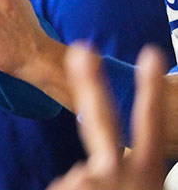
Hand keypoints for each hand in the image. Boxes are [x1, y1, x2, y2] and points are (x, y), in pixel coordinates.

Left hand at [47, 44, 165, 189]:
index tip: (152, 54)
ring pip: (77, 178)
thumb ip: (118, 173)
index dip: (151, 90)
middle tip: (84, 49)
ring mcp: (93, 181)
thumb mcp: (137, 188)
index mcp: (147, 172)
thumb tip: (84, 171)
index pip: (152, 124)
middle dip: (92, 82)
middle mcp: (122, 172)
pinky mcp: (72, 188)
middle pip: (103, 119)